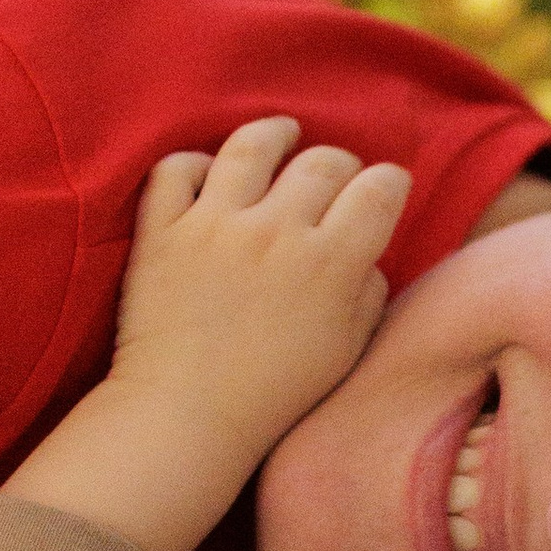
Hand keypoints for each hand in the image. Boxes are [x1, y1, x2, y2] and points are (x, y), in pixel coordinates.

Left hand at [3, 116, 410, 550]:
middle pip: (322, 160)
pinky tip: (209, 175)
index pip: (379, 188)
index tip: (383, 192)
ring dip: (273, 134)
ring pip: (252, 145)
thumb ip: (367, 293)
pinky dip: (194, 164)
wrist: (187, 416)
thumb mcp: (347, 350)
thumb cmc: (275, 394)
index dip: (388, 184)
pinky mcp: (162, 230)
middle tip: (333, 181)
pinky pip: (177, 168)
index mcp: (332, 262)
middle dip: (338, 165)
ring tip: (281, 134)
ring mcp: (215, 224)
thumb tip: (364, 254)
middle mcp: (277, 230)